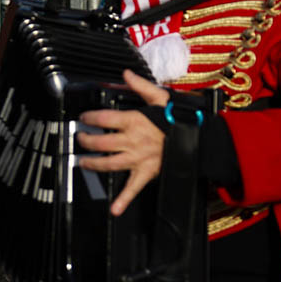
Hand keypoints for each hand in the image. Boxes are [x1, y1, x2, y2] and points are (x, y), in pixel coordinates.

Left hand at [77, 70, 170, 215]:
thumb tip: (125, 73)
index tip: (82, 118)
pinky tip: (114, 209)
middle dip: (86, 141)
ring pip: (109, 163)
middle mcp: (133, 141)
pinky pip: (133, 188)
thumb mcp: (161, 97)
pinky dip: (124, 200)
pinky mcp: (147, 173)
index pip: (103, 119)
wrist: (201, 139)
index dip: (89, 118)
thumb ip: (141, 86)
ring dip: (92, 164)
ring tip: (82, 162)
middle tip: (79, 138)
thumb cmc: (180, 117)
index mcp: (134, 121)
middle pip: (101, 142)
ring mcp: (139, 159)